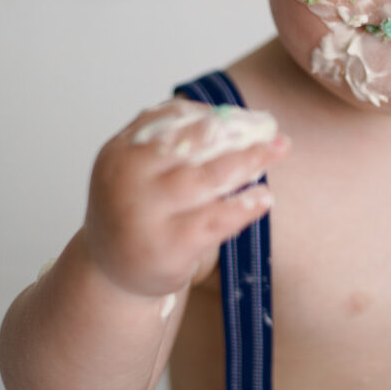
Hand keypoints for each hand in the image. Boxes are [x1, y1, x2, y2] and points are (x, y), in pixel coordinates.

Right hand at [83, 98, 289, 296]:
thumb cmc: (140, 211)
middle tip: (274, 131)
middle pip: (195, 144)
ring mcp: (145, 213)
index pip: (175, 120)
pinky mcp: (167, 246)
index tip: (252, 118)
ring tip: (278, 151)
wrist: (112, 273)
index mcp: (121, 151)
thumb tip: (236, 119)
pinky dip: (244, 206)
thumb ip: (174, 140)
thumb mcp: (140, 169)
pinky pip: (215, 220)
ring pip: (208, 177)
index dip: (218, 116)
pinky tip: (265, 198)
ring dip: (249, 161)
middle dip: (240, 134)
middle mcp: (128, 178)